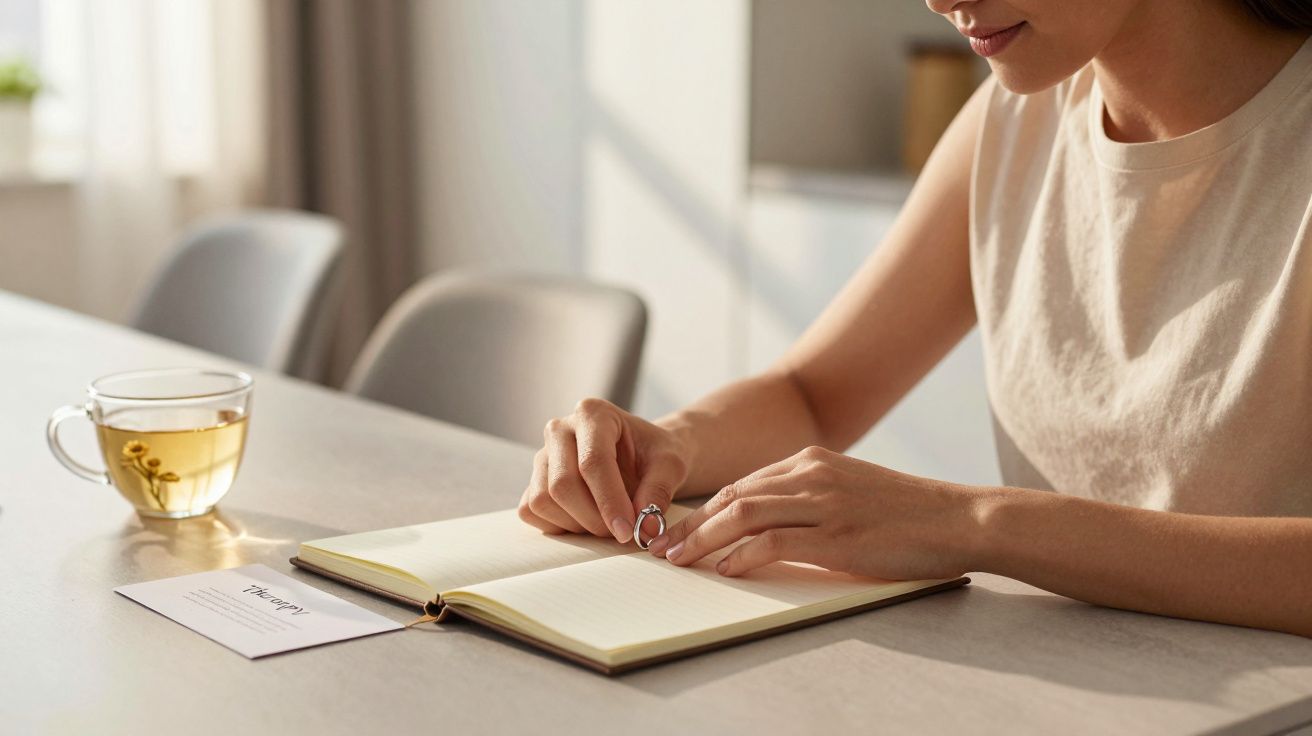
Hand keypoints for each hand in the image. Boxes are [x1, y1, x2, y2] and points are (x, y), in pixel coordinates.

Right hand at [518, 398, 689, 541]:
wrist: (642, 454)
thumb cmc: (655, 454)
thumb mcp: (671, 465)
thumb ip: (659, 491)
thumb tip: (645, 527)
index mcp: (594, 413)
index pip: (593, 462)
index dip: (610, 501)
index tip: (628, 531)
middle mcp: (560, 428)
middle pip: (563, 484)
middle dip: (594, 518)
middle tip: (621, 531)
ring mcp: (542, 454)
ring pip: (543, 500)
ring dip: (577, 524)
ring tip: (607, 523)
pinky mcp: (534, 478)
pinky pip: (531, 510)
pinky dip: (558, 525)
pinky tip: (586, 520)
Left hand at [648, 446, 979, 579]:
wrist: (959, 518)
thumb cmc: (908, 513)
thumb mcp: (852, 491)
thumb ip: (811, 498)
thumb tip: (768, 526)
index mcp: (813, 461)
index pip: (744, 484)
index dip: (705, 509)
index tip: (680, 531)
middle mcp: (812, 474)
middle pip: (733, 496)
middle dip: (691, 524)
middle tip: (663, 548)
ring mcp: (824, 502)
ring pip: (742, 514)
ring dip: (703, 539)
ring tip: (679, 560)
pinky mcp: (837, 534)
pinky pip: (772, 541)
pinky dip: (741, 555)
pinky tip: (726, 570)